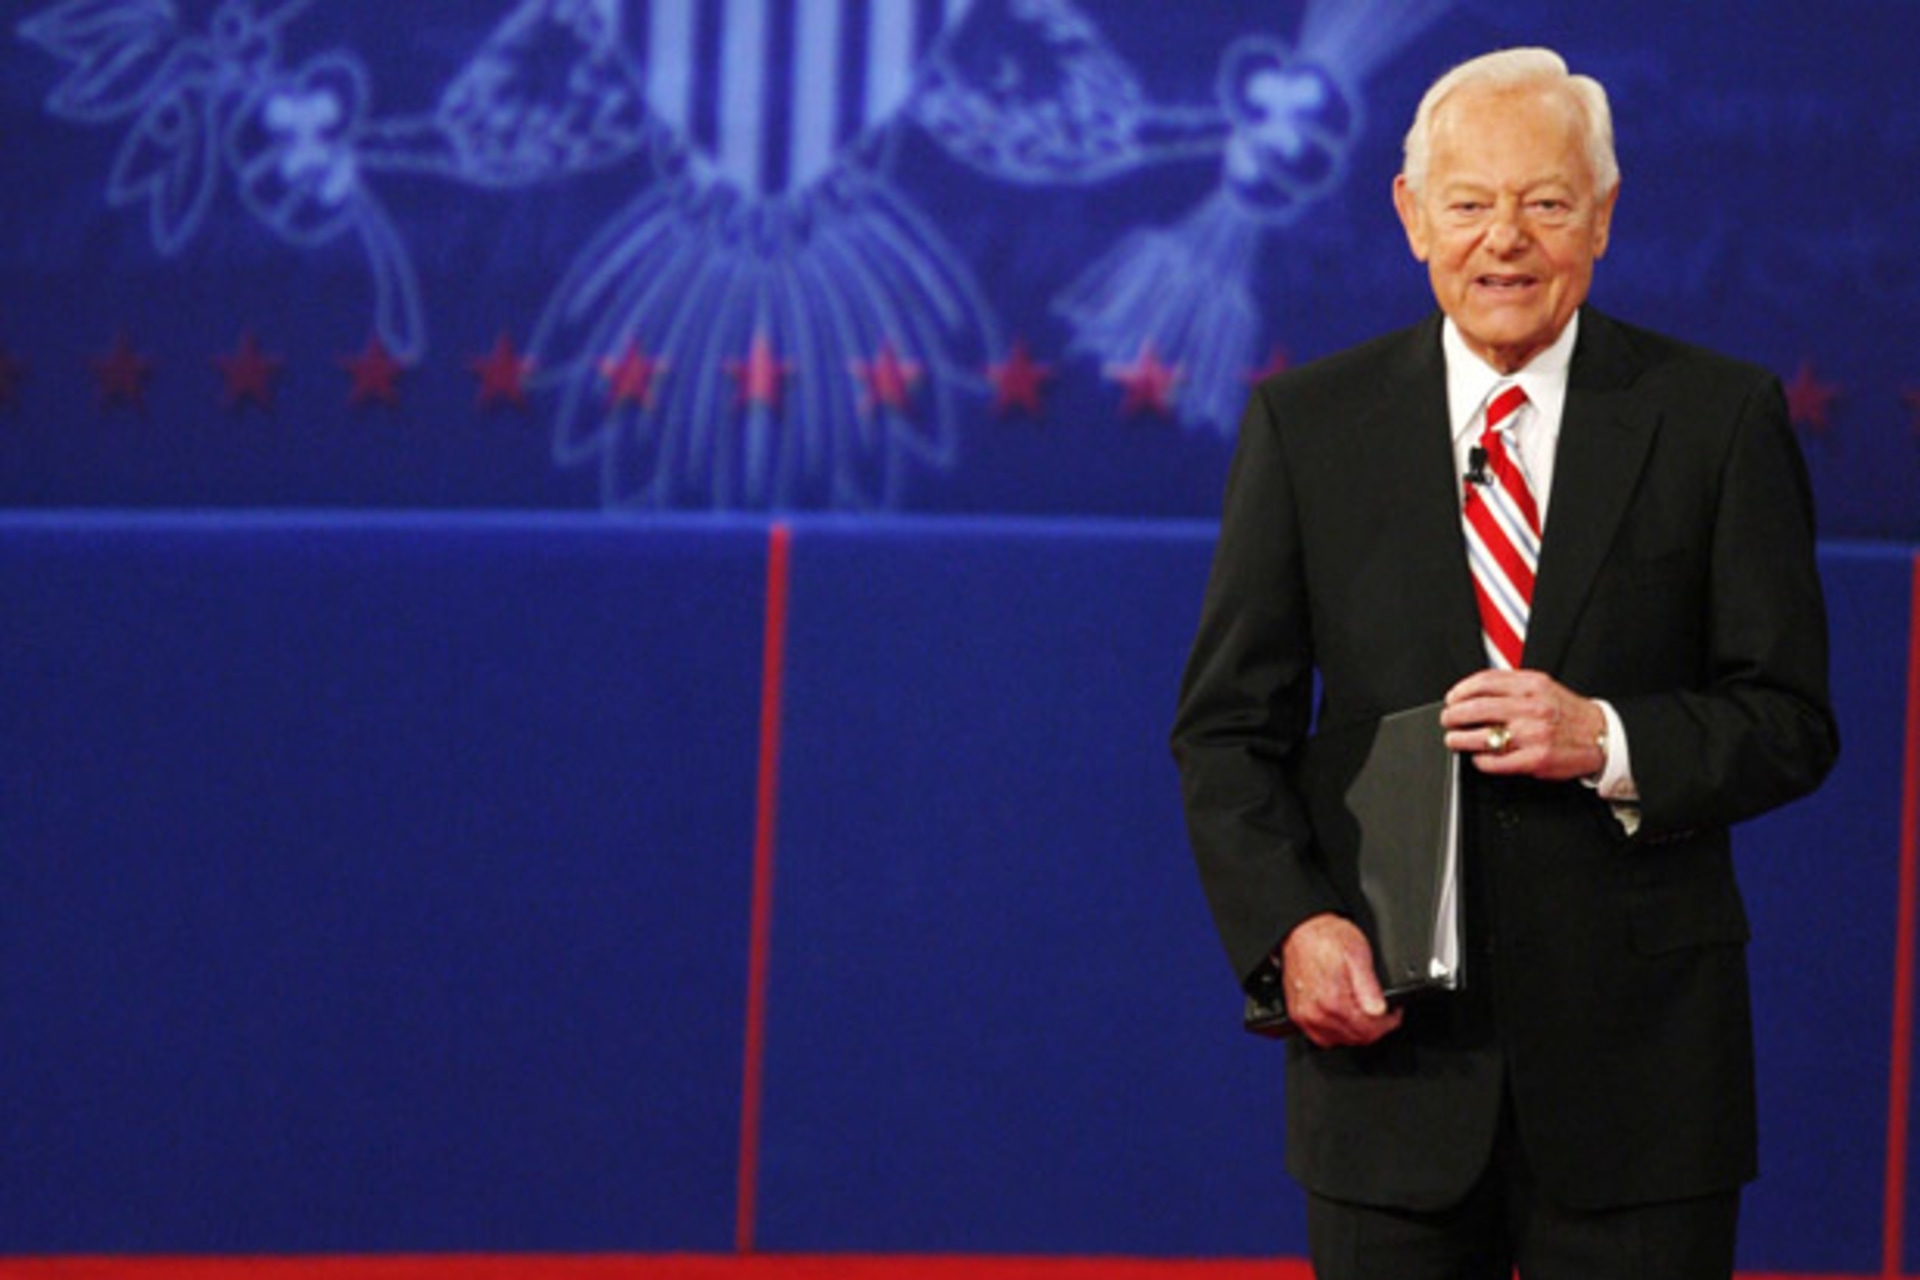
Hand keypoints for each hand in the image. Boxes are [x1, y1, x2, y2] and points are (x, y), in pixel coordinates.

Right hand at [1280, 914, 1403, 1047]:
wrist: (1301, 930)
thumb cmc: (1326, 938)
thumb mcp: (1357, 954)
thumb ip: (1369, 986)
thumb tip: (1379, 1011)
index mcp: (1333, 1000)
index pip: (1370, 1031)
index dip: (1388, 1023)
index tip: (1393, 1013)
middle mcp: (1316, 1013)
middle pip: (1356, 1038)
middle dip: (1374, 1028)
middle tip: (1380, 1011)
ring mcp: (1305, 1017)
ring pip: (1340, 1041)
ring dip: (1355, 1031)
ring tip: (1362, 1012)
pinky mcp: (1297, 1015)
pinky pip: (1321, 1038)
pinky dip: (1335, 1033)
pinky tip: (1342, 1018)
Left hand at [1441, 669, 1606, 780]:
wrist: (1601, 735)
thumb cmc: (1568, 713)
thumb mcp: (1543, 687)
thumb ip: (1512, 685)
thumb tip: (1476, 690)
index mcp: (1531, 686)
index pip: (1484, 682)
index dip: (1460, 691)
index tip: (1452, 698)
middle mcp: (1531, 708)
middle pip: (1476, 709)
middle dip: (1453, 716)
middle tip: (1448, 720)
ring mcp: (1532, 735)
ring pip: (1481, 736)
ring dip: (1460, 739)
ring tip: (1454, 740)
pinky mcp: (1534, 759)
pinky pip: (1495, 761)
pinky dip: (1480, 760)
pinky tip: (1478, 757)